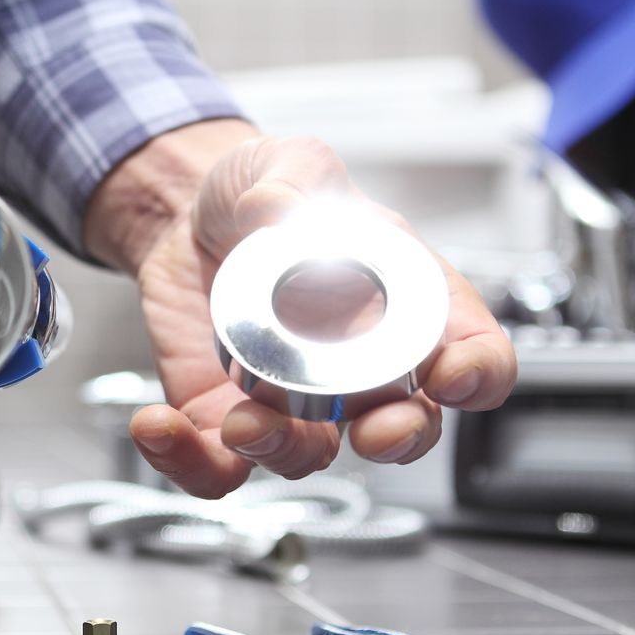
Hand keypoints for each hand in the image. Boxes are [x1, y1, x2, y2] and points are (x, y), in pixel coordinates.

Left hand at [83, 120, 515, 496]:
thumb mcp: (288, 165)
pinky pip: (218, 469)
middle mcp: (361, 370)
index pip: (474, 354)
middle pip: (407, 430)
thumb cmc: (263, 193)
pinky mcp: (226, 419)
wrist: (188, 217)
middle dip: (398, 439)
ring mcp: (297, 403)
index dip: (477, 374)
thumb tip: (279, 212)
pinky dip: (188, 463)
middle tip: (373, 429)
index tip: (452, 375)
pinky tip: (157, 427)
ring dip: (282, 449)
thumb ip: (293, 180)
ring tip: (242, 420)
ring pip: (310, 457)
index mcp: (404, 306)